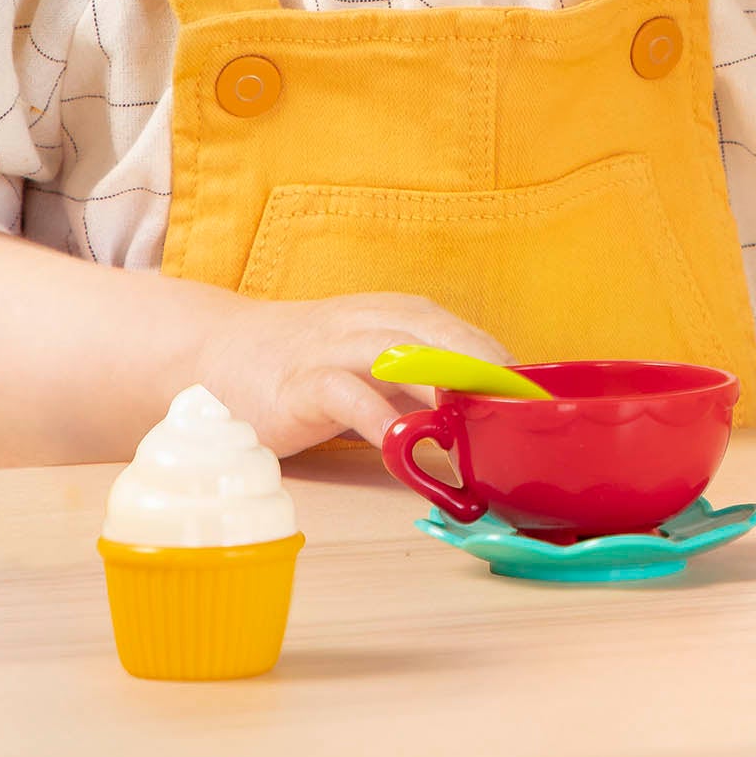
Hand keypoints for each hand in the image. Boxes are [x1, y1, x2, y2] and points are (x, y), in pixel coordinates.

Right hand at [196, 291, 509, 455]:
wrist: (219, 351)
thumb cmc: (310, 362)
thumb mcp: (374, 364)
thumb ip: (421, 385)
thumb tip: (485, 421)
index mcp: (396, 315)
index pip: (459, 333)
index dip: (498, 364)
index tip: (536, 400)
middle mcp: (369, 322)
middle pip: (435, 334)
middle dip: (480, 367)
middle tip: (517, 407)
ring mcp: (332, 350)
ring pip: (395, 353)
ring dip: (439, 383)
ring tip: (476, 417)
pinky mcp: (299, 384)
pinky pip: (343, 395)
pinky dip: (375, 416)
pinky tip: (401, 441)